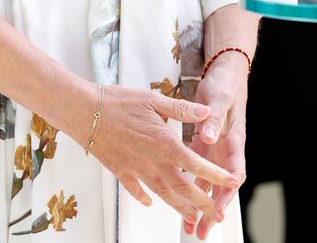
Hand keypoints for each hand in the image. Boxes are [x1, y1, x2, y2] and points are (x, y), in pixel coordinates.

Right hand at [86, 85, 238, 224]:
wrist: (85, 112)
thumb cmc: (118, 101)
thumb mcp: (154, 99)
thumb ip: (181, 109)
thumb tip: (205, 113)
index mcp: (166, 144)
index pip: (197, 165)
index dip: (216, 175)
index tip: (231, 182)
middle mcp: (154, 163)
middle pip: (183, 189)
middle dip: (202, 203)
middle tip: (216, 214)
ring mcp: (137, 170)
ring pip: (163, 194)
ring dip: (180, 207)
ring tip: (192, 218)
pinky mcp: (120, 171)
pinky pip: (136, 190)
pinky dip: (145, 198)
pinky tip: (150, 203)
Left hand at [182, 53, 248, 239]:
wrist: (222, 75)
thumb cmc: (223, 86)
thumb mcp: (218, 98)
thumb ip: (213, 117)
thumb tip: (210, 137)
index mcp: (233, 141)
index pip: (234, 173)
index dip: (227, 193)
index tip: (218, 208)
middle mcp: (224, 150)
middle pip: (221, 186)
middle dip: (212, 209)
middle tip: (203, 230)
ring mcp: (213, 149)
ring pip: (207, 181)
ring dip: (199, 202)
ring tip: (190, 225)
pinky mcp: (201, 144)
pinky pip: (196, 169)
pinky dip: (189, 183)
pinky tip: (178, 195)